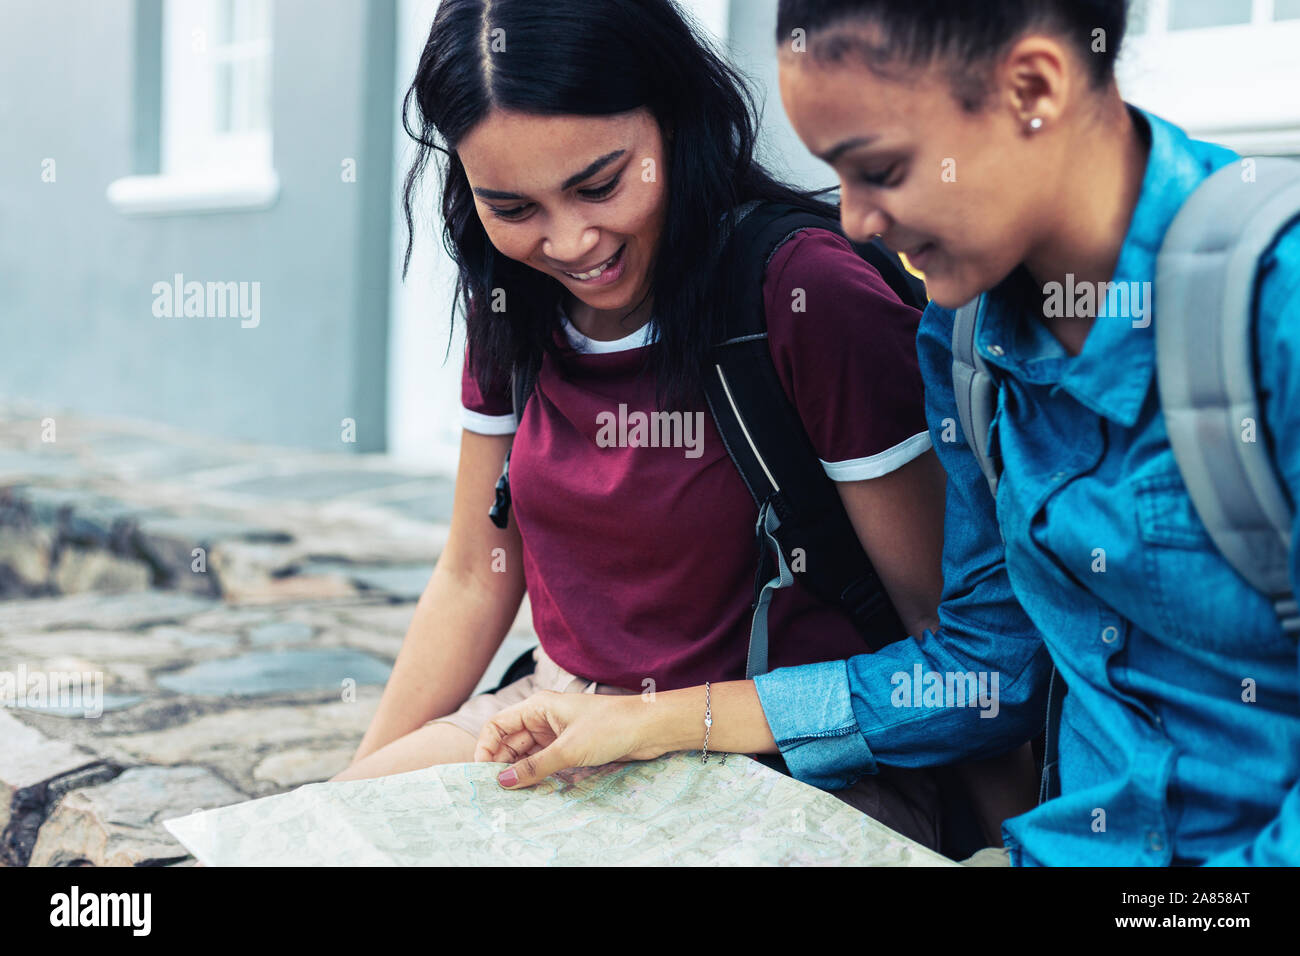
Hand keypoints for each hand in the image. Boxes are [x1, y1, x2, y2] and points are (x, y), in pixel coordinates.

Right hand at [473, 690, 667, 787]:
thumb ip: (534, 766)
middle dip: (500, 763)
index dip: (486, 747)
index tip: (483, 773)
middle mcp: (544, 718)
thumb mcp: (569, 749)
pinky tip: (531, 789)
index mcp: (538, 706)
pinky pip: (543, 761)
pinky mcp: (570, 747)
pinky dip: (535, 773)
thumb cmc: (610, 727)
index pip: (498, 725)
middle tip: (495, 790)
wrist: (649, 728)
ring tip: (511, 794)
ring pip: (526, 753)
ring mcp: (557, 733)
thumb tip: (503, 782)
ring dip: (518, 771)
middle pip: (510, 741)